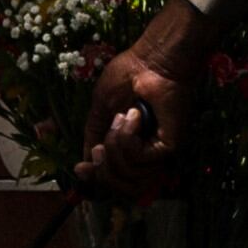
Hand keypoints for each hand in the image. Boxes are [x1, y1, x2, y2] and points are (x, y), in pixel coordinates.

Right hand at [79, 0, 204, 203]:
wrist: (151, 60)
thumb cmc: (129, 76)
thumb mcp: (101, 107)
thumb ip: (93, 135)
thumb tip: (85, 161)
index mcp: (130, 148)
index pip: (114, 181)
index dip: (95, 180)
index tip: (79, 169)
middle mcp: (145, 155)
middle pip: (120, 187)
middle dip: (103, 169)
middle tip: (100, 147)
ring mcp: (158, 152)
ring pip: (127, 177)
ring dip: (114, 147)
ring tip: (121, 119)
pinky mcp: (168, 146)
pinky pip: (138, 159)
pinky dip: (128, 138)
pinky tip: (134, 116)